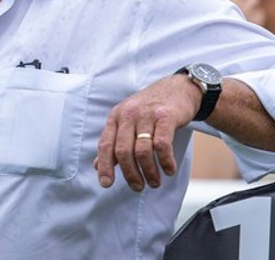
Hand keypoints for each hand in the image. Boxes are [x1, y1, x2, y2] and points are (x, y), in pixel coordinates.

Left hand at [93, 74, 199, 191]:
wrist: (178, 88)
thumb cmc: (151, 108)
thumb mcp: (128, 120)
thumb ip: (114, 142)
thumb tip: (96, 166)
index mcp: (116, 116)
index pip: (105, 144)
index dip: (105, 166)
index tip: (106, 184)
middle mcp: (128, 114)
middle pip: (123, 151)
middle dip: (130, 174)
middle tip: (138, 187)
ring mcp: (147, 114)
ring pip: (142, 151)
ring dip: (149, 171)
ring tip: (154, 182)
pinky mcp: (166, 116)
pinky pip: (162, 145)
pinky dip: (165, 161)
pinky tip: (169, 169)